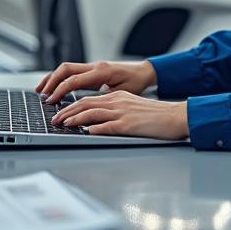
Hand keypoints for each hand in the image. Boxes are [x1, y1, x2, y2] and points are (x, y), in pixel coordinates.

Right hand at [35, 60, 155, 103]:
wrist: (144, 72)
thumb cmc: (136, 83)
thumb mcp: (121, 94)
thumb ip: (103, 99)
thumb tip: (87, 107)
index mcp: (100, 72)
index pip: (73, 80)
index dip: (59, 91)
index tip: (50, 101)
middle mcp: (94, 66)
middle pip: (65, 69)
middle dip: (51, 81)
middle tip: (42, 95)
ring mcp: (93, 66)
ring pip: (67, 68)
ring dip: (53, 78)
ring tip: (42, 90)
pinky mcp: (92, 69)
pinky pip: (72, 71)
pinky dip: (61, 78)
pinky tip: (55, 86)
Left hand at [51, 90, 188, 140]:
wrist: (175, 116)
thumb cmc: (156, 116)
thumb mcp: (132, 107)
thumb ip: (114, 112)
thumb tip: (96, 122)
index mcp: (118, 97)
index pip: (88, 99)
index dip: (71, 106)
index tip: (60, 113)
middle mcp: (118, 102)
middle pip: (85, 103)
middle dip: (67, 112)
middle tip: (55, 119)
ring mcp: (123, 113)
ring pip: (92, 113)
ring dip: (74, 119)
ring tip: (63, 124)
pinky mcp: (129, 125)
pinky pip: (107, 126)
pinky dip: (94, 128)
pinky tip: (85, 132)